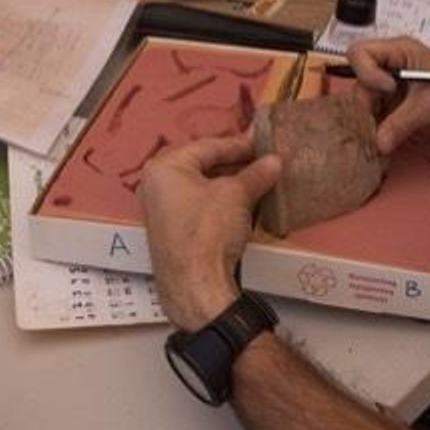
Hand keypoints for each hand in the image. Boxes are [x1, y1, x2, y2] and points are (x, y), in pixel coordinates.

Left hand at [139, 133, 281, 330]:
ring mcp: (161, 210)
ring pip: (201, 187)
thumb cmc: (208, 231)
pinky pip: (198, 206)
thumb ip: (256, 173)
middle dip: (234, 164)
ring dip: (229, 183)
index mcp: (164, 168)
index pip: (207, 146)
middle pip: (201, 165)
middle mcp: (155, 185)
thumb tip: (274, 161)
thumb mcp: (237, 195)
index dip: (239, 145)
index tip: (263, 144)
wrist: (197, 285)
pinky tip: (243, 204)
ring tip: (258, 180)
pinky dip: (220, 202)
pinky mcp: (171, 232)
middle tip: (262, 160)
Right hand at [344, 36, 429, 154]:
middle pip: (359, 83)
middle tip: (379, 123)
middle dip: (366, 105)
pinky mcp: (394, 109)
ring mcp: (391, 90)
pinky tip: (385, 142)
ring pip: (363, 104)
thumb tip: (378, 141)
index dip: (367, 72)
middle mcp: (390, 68)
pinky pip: (373, 119)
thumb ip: (401, 122)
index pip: (360, 53)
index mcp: (399, 51)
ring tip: (384, 136)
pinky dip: (376, 132)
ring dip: (369, 122)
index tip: (388, 89)